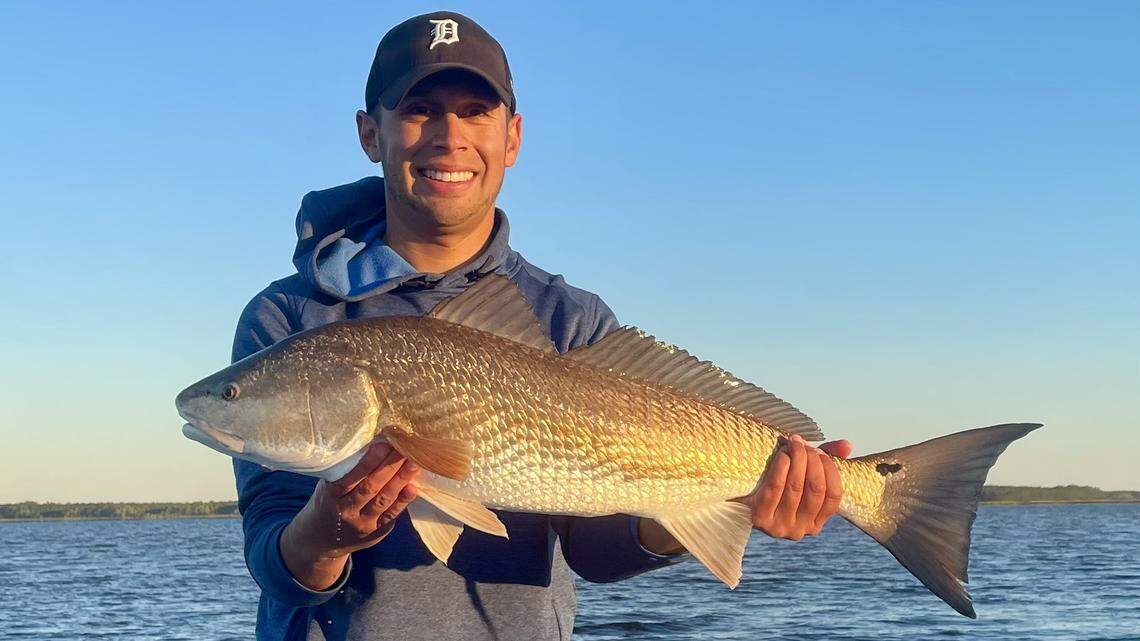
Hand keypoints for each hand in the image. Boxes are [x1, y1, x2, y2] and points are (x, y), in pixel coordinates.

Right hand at [280, 441, 419, 589]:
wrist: (323, 540)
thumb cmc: (328, 502)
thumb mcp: (327, 485)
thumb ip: (346, 470)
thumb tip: (373, 443)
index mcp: (331, 496)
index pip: (350, 478)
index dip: (368, 462)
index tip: (383, 444)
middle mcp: (346, 511)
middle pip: (370, 487)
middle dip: (389, 466)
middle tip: (405, 448)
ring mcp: (362, 523)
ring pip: (383, 500)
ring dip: (400, 480)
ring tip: (414, 462)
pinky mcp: (376, 532)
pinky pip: (391, 515)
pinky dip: (403, 501)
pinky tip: (413, 487)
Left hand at [745, 435, 850, 539]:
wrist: (739, 498)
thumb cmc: (777, 484)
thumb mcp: (803, 474)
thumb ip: (827, 460)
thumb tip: (847, 445)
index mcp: (815, 524)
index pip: (833, 496)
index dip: (830, 470)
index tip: (821, 452)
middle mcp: (800, 530)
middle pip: (815, 489)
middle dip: (812, 461)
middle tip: (804, 444)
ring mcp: (780, 527)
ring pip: (796, 487)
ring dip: (797, 460)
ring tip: (793, 444)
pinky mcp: (760, 519)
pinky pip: (774, 488)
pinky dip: (781, 467)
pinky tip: (782, 454)